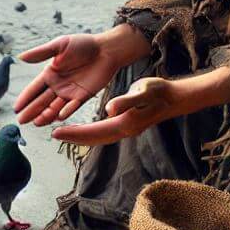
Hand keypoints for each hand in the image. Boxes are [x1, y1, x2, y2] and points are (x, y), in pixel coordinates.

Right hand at [14, 33, 124, 126]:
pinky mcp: (83, 97)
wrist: (106, 49)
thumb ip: (41, 53)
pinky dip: (66, 111)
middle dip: (31, 111)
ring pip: (54, 107)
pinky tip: (58, 117)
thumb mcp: (60, 45)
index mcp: (50, 73)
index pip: (34, 88)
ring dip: (45, 115)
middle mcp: (58, 85)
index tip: (16, 108)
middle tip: (21, 121)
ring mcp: (70, 92)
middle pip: (42, 100)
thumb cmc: (83, 44)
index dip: (25, 98)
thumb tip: (20, 56)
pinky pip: (72, 107)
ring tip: (36, 122)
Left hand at [51, 77, 176, 146]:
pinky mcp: (127, 124)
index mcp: (125, 123)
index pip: (94, 131)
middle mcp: (124, 130)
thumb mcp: (143, 91)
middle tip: (54, 134)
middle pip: (94, 138)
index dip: (75, 133)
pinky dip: (91, 131)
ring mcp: (126, 129)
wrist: (174, 97)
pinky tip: (84, 128)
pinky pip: (104, 131)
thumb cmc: (159, 91)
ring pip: (99, 136)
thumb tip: (109, 109)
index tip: (56, 132)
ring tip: (64, 132)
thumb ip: (127, 100)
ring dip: (82, 136)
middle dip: (74, 137)